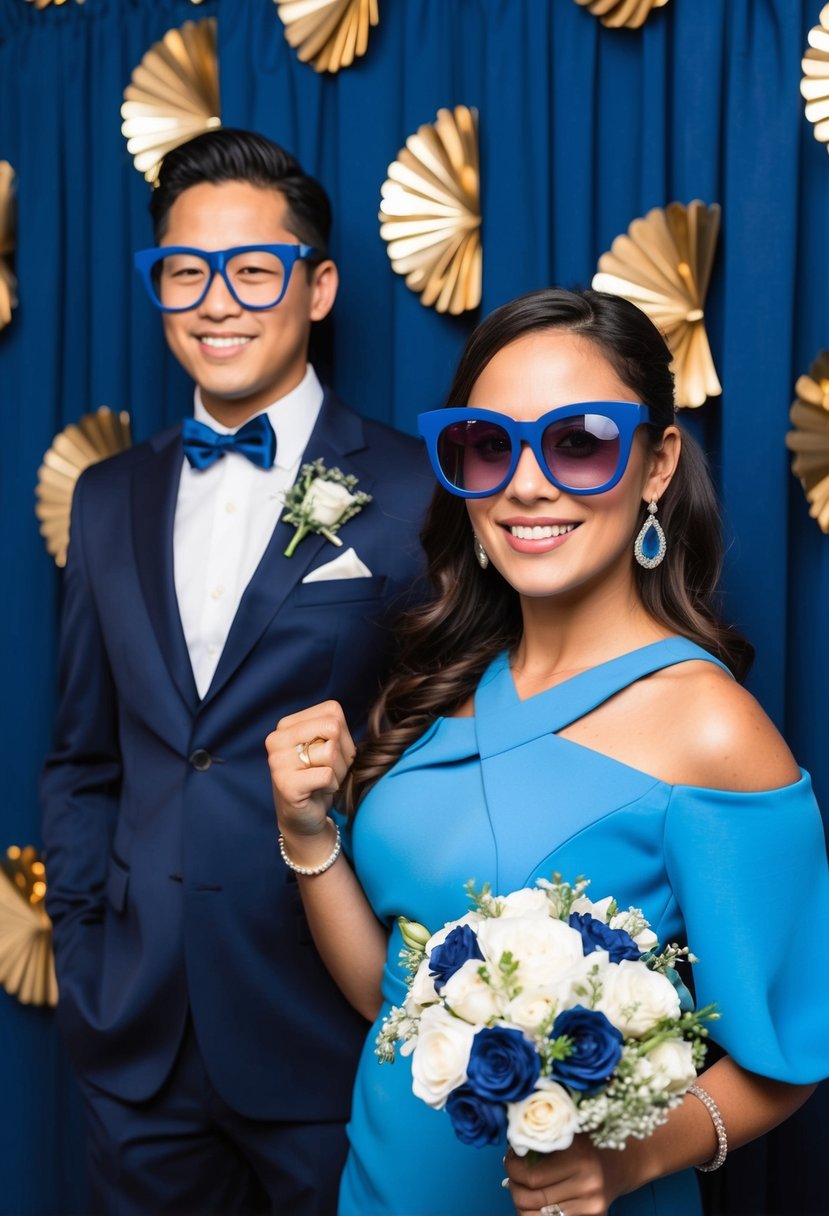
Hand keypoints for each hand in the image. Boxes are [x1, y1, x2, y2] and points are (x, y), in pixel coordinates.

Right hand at [266, 701, 355, 841]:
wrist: (304, 818)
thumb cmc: (321, 777)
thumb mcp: (330, 745)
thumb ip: (335, 728)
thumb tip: (335, 729)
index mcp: (286, 724)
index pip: (332, 711)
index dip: (342, 734)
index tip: (330, 752)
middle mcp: (277, 739)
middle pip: (333, 728)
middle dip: (342, 753)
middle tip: (329, 769)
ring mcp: (278, 762)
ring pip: (331, 752)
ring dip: (339, 772)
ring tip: (323, 780)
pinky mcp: (286, 785)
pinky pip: (327, 775)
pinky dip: (332, 786)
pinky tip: (319, 791)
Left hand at [505, 1136, 632, 1215]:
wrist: (621, 1162)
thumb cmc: (588, 1144)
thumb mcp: (569, 1132)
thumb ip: (544, 1136)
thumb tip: (513, 1144)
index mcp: (578, 1156)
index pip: (530, 1174)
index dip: (512, 1168)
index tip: (509, 1159)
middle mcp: (586, 1183)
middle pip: (531, 1197)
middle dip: (514, 1186)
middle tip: (512, 1176)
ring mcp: (590, 1205)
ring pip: (537, 1215)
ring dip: (522, 1204)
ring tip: (521, 1189)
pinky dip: (536, 1214)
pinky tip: (536, 1201)